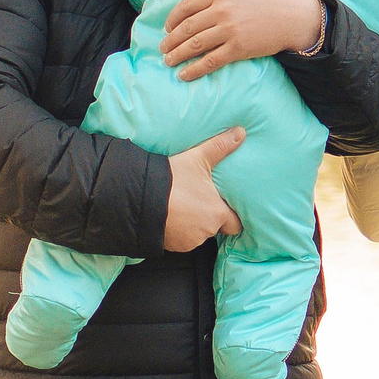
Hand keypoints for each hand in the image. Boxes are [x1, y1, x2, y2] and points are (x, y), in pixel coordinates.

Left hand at [161, 0, 327, 79]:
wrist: (298, 15)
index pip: (186, 6)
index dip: (173, 18)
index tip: (168, 27)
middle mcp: (221, 11)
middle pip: (187, 28)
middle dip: (171, 40)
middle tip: (163, 47)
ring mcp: (229, 31)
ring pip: (195, 45)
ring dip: (177, 55)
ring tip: (168, 61)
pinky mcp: (238, 49)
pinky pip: (211, 61)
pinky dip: (194, 69)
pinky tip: (184, 74)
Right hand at [162, 127, 245, 251]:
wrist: (138, 197)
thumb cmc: (171, 179)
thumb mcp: (197, 158)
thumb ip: (220, 147)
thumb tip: (241, 132)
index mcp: (217, 213)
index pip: (236, 224)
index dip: (231, 215)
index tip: (225, 207)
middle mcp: (205, 231)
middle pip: (214, 227)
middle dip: (208, 217)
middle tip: (198, 200)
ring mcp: (187, 241)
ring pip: (196, 234)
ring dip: (192, 224)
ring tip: (180, 206)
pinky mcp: (172, 246)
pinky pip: (180, 240)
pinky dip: (177, 231)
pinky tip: (169, 215)